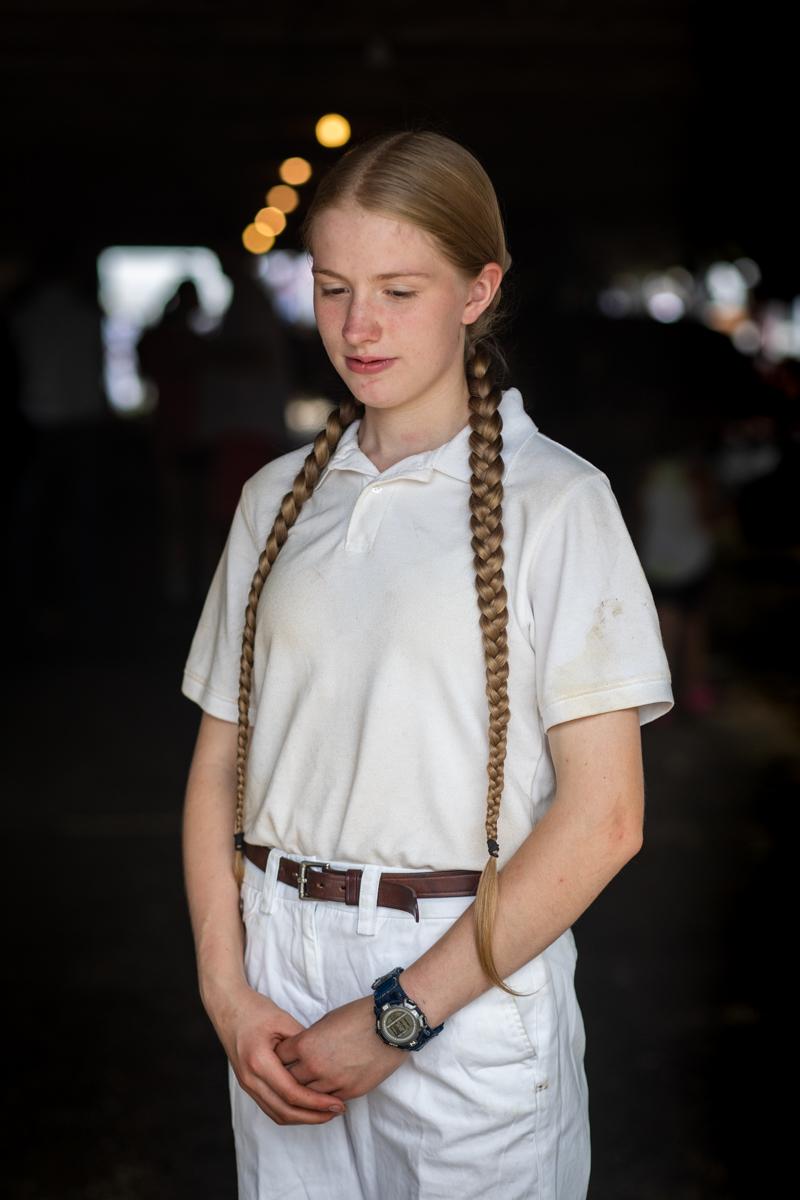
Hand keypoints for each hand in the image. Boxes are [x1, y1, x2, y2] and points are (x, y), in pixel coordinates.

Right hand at [206, 981, 349, 1125]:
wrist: (227, 1006)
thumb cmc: (254, 1009)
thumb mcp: (282, 1020)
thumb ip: (302, 1043)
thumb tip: (324, 1063)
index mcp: (259, 1062)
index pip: (291, 1093)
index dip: (316, 1102)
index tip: (337, 1103)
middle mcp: (250, 1079)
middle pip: (284, 1111)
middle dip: (313, 1116)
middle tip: (337, 1111)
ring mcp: (246, 1084)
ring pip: (276, 1114)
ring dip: (302, 1118)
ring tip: (326, 1112)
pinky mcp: (248, 1084)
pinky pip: (270, 1107)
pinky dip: (290, 1111)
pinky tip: (307, 1106)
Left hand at [275, 994, 406, 1101]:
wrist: (390, 1025)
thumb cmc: (359, 1016)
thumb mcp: (326, 1020)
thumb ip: (309, 1039)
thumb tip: (301, 1050)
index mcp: (305, 1045)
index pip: (279, 1058)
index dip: (280, 1057)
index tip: (282, 1057)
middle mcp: (315, 1067)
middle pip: (289, 1081)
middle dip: (288, 1076)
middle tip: (290, 1074)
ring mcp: (332, 1082)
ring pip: (307, 1095)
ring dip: (307, 1089)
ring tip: (310, 1082)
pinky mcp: (350, 1092)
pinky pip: (329, 1100)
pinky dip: (325, 1096)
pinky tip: (326, 1089)